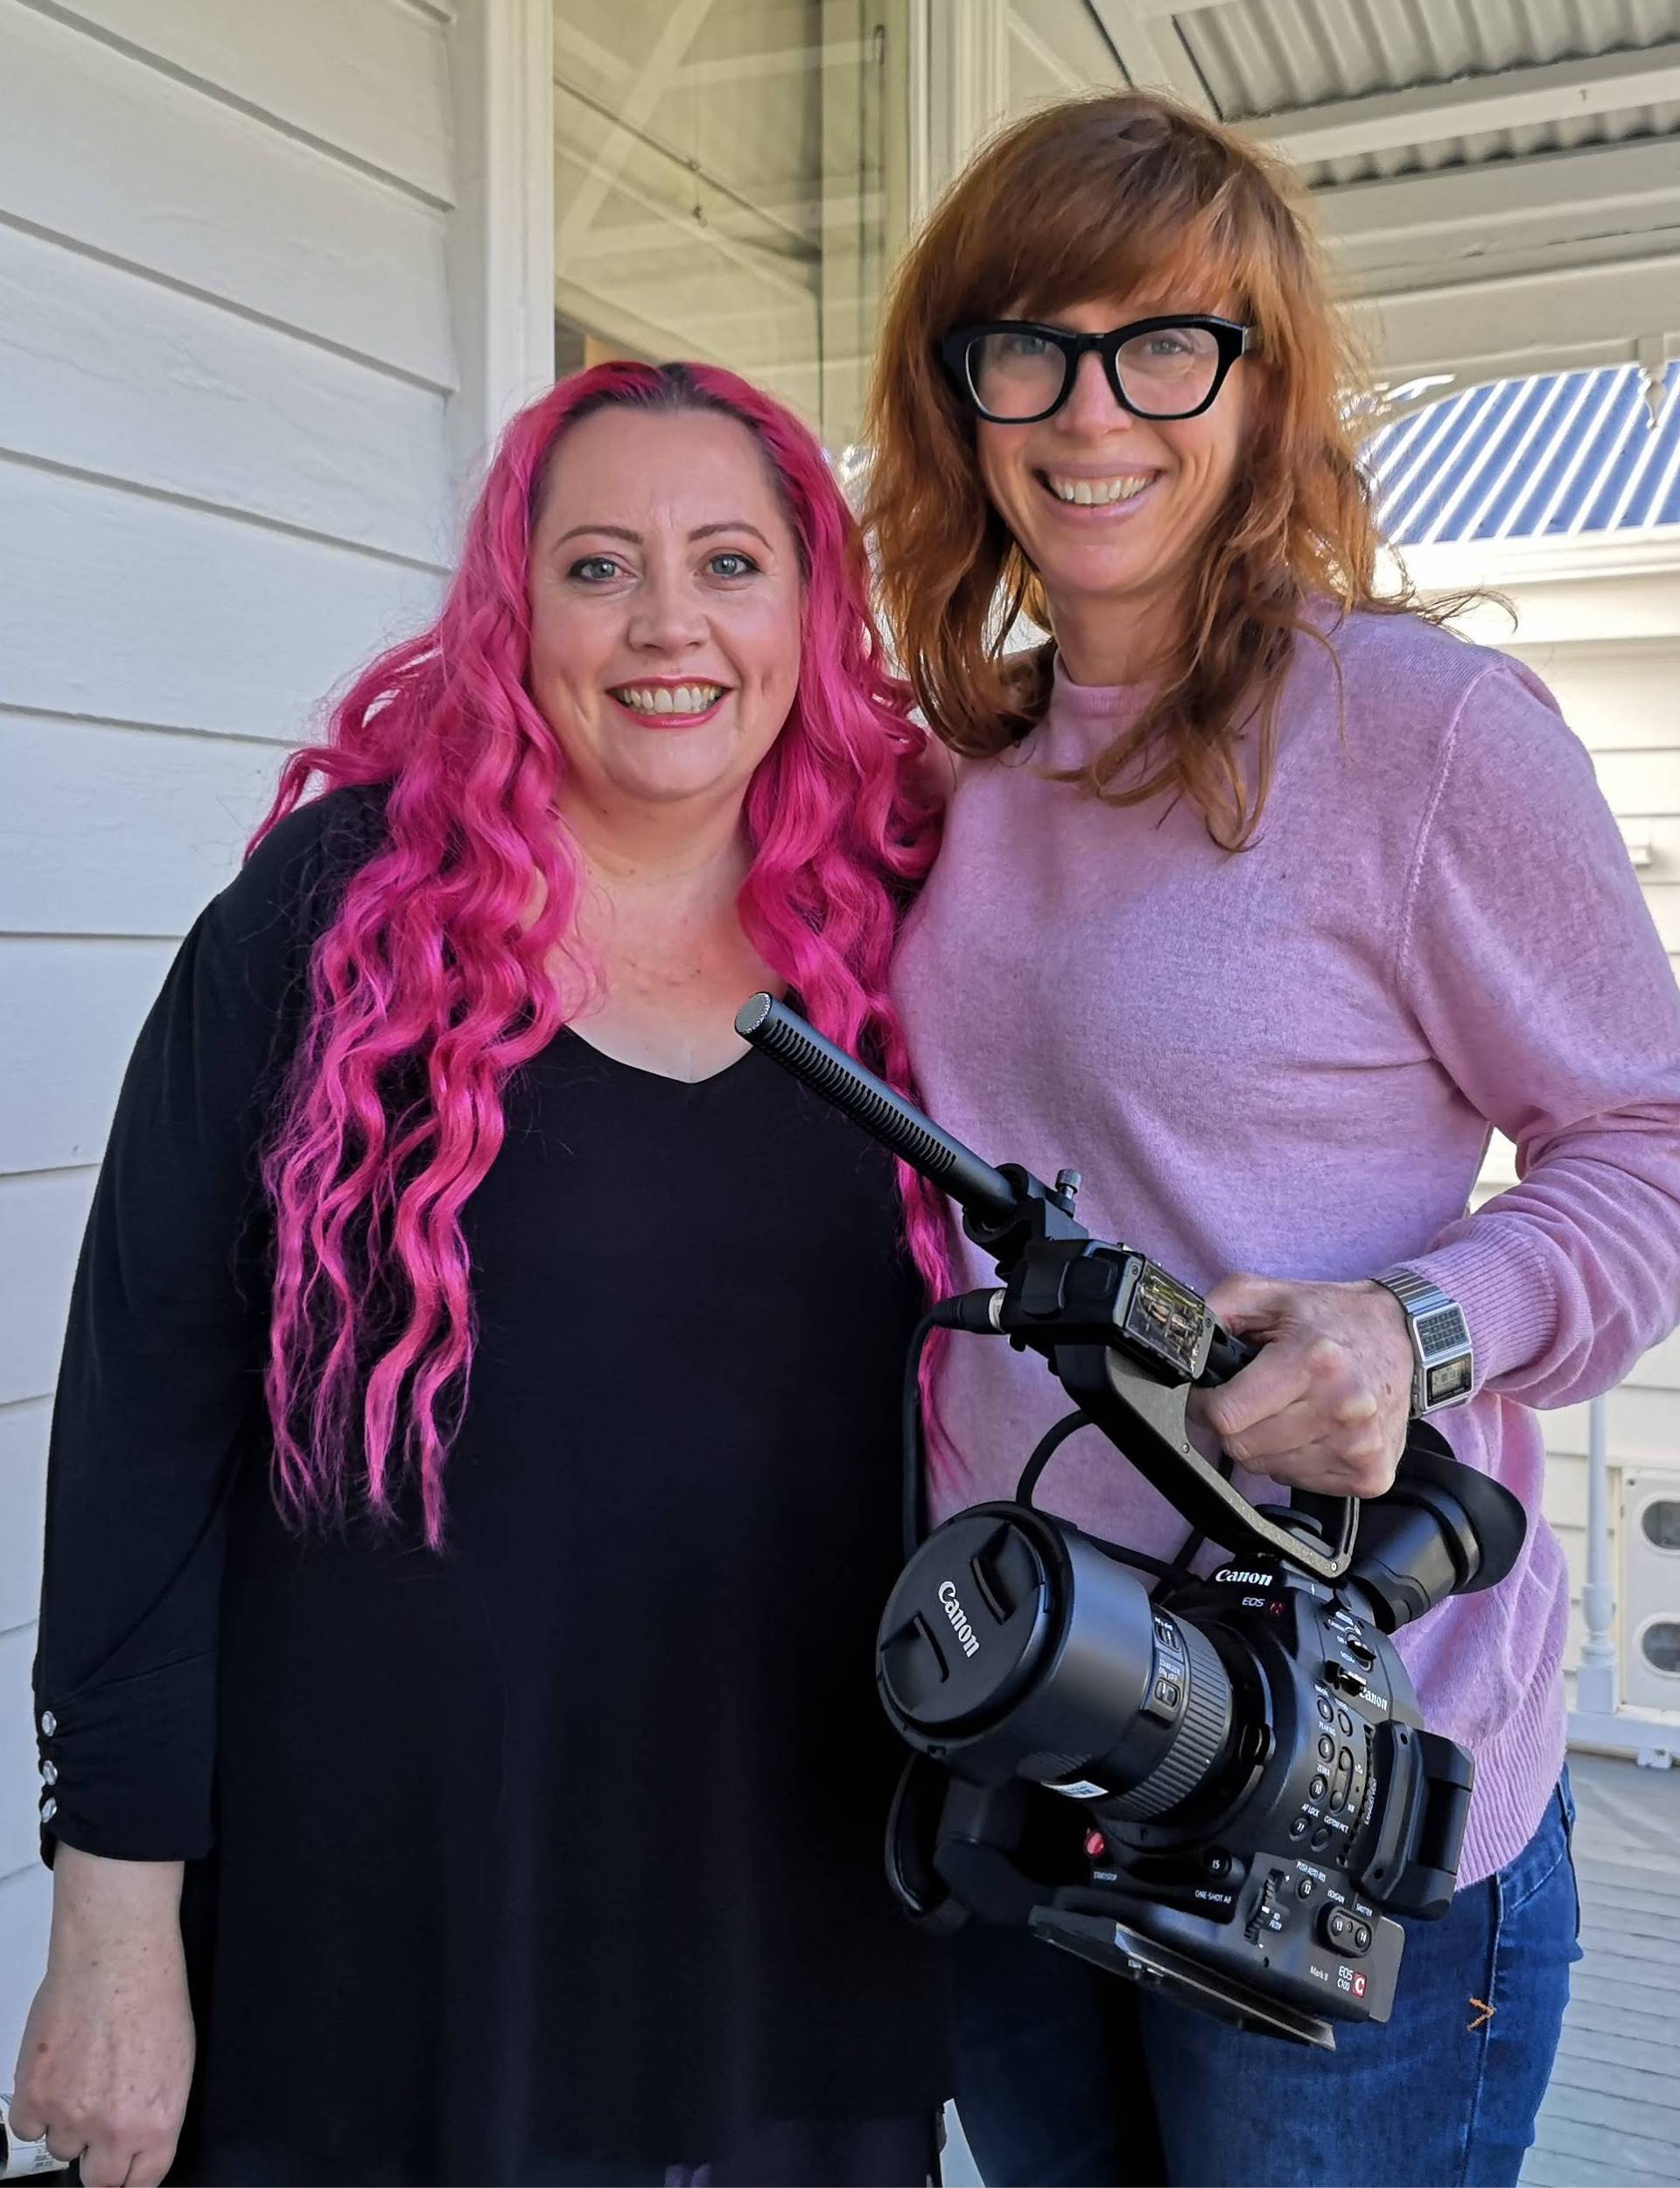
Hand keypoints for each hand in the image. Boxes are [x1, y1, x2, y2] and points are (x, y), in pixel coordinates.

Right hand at [10, 1849, 193, 2187]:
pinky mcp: (35, 2097)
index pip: (141, 2182)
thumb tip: (141, 2138)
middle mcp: (114, 2128)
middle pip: (99, 2179)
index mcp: (158, 2123)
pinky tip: (56, 2074)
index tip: (125, 2163)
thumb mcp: (177, 2064)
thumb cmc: (153, 1994)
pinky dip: (36, 2107)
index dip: (131, 2171)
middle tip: (100, 2119)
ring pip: (61, 2147)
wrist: (118, 1955)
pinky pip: (27, 2127)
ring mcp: (70, 2116)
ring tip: (82, 2075)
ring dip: (67, 2121)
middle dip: (99, 2154)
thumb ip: (155, 2112)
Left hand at [1191, 1274, 1414, 1497]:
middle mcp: (1342, 1406)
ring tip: (1291, 1408)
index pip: (1226, 1416)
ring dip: (1268, 1444)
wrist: (1401, 1335)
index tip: (1216, 1392)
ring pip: (1270, 1470)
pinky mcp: (1372, 1474)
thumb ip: (1214, 1312)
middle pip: (1243, 1449)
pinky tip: (1314, 1429)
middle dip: (1237, 1425)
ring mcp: (1361, 1446)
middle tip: (1257, 1398)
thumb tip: (1177, 1344)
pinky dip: (1298, 1461)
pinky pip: (1303, 1484)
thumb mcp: (1266, 1294)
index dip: (1207, 1405)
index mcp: (1312, 1360)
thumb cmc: (1329, 1317)